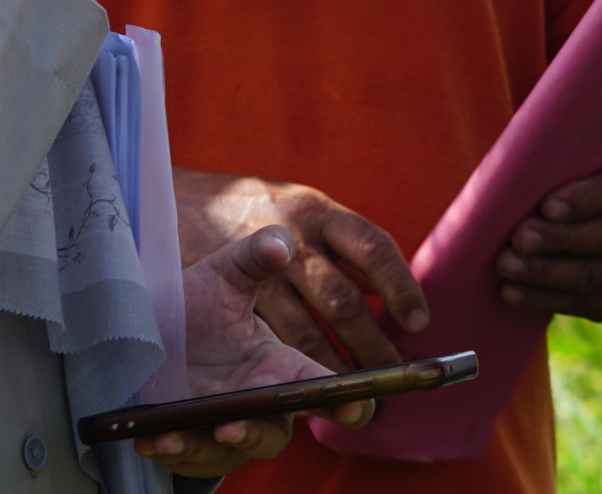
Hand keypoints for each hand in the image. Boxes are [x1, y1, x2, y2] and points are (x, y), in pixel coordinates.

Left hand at [135, 226, 369, 474]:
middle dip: (265, 431)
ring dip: (222, 442)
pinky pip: (190, 456)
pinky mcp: (189, 436)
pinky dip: (176, 450)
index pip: (322, 386)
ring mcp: (225, 422)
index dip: (346, 399)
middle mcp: (259, 399)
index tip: (354, 406)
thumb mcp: (223, 273)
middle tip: (240, 426)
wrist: (141, 325)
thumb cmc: (195, 301)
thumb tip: (282, 244)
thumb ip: (254, 257)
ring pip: (237, 447)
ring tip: (197, 432)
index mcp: (280, 364)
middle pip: (280, 428)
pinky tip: (155, 438)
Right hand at [175, 168, 427, 373]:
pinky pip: (265, 343)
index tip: (420, 323)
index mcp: (319, 212)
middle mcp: (291, 239)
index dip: (400, 286)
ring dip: (334, 369)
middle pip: (341, 300)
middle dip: (371, 344)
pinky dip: (290, 371)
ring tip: (360, 396)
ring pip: (303, 332)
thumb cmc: (259, 214)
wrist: (180, 204)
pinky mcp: (227, 302)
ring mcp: (255, 274)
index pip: (373, 248)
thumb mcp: (306, 211)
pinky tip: (310, 392)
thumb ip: (347, 248)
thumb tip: (395, 292)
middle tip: (394, 375)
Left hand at [497, 118, 601, 320]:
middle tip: (518, 238)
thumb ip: (576, 161)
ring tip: (506, 266)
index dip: (586, 199)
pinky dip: (544, 299)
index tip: (547, 206)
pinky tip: (513, 292)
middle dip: (558, 240)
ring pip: (594, 276)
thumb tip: (520, 165)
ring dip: (544, 273)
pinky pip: (584, 303)